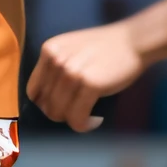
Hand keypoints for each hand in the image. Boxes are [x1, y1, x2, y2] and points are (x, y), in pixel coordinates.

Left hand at [27, 21, 144, 131]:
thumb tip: (46, 101)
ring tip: (89, 116)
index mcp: (49, 51)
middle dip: (61, 113)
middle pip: (45, 105)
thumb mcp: (71, 50)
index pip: (33, 91)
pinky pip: (77, 118)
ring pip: (58, 113)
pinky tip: (96, 120)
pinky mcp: (90, 84)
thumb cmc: (105, 48)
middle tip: (79, 112)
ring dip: (74, 120)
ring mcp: (72, 72)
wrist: (134, 40)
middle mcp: (56, 61)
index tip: (62, 106)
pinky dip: (84, 125)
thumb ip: (56, 68)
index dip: (45, 104)